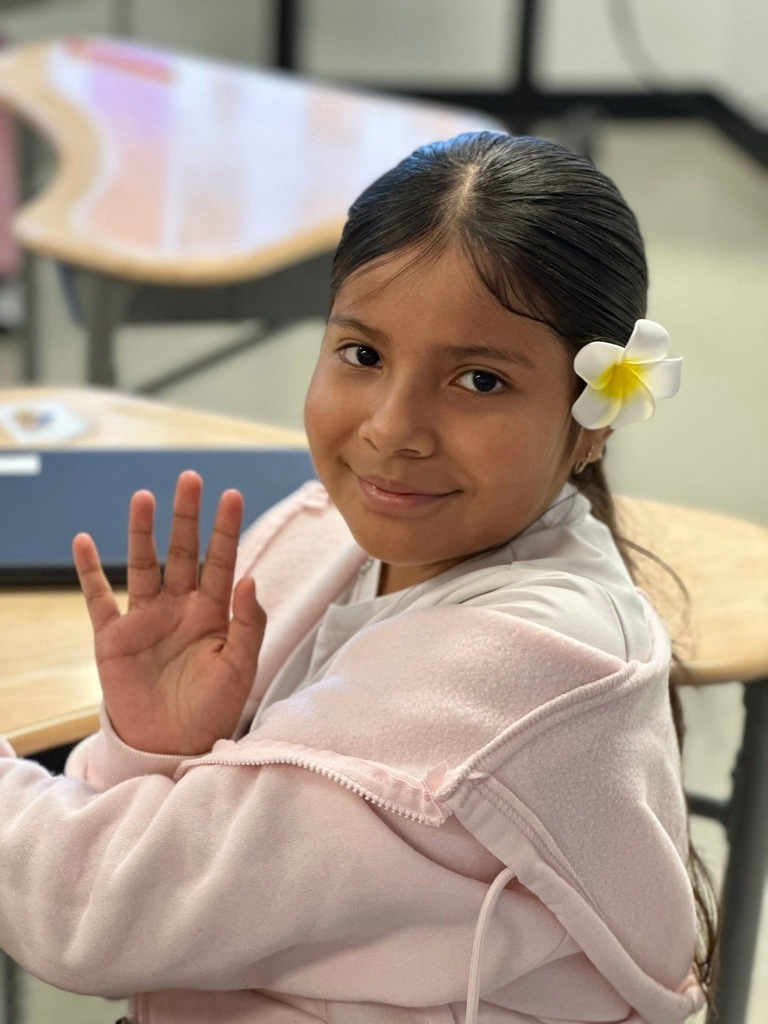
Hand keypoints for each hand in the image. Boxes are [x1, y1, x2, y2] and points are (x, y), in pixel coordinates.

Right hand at [73, 471, 265, 754]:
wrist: (172, 745)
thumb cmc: (212, 708)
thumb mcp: (240, 668)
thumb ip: (249, 624)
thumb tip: (251, 578)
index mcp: (213, 612)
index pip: (221, 561)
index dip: (225, 530)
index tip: (231, 495)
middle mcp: (179, 607)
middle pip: (183, 552)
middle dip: (186, 517)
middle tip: (190, 479)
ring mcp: (145, 618)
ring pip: (143, 565)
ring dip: (142, 532)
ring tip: (144, 497)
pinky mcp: (114, 637)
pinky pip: (98, 598)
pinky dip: (89, 571)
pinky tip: (84, 542)